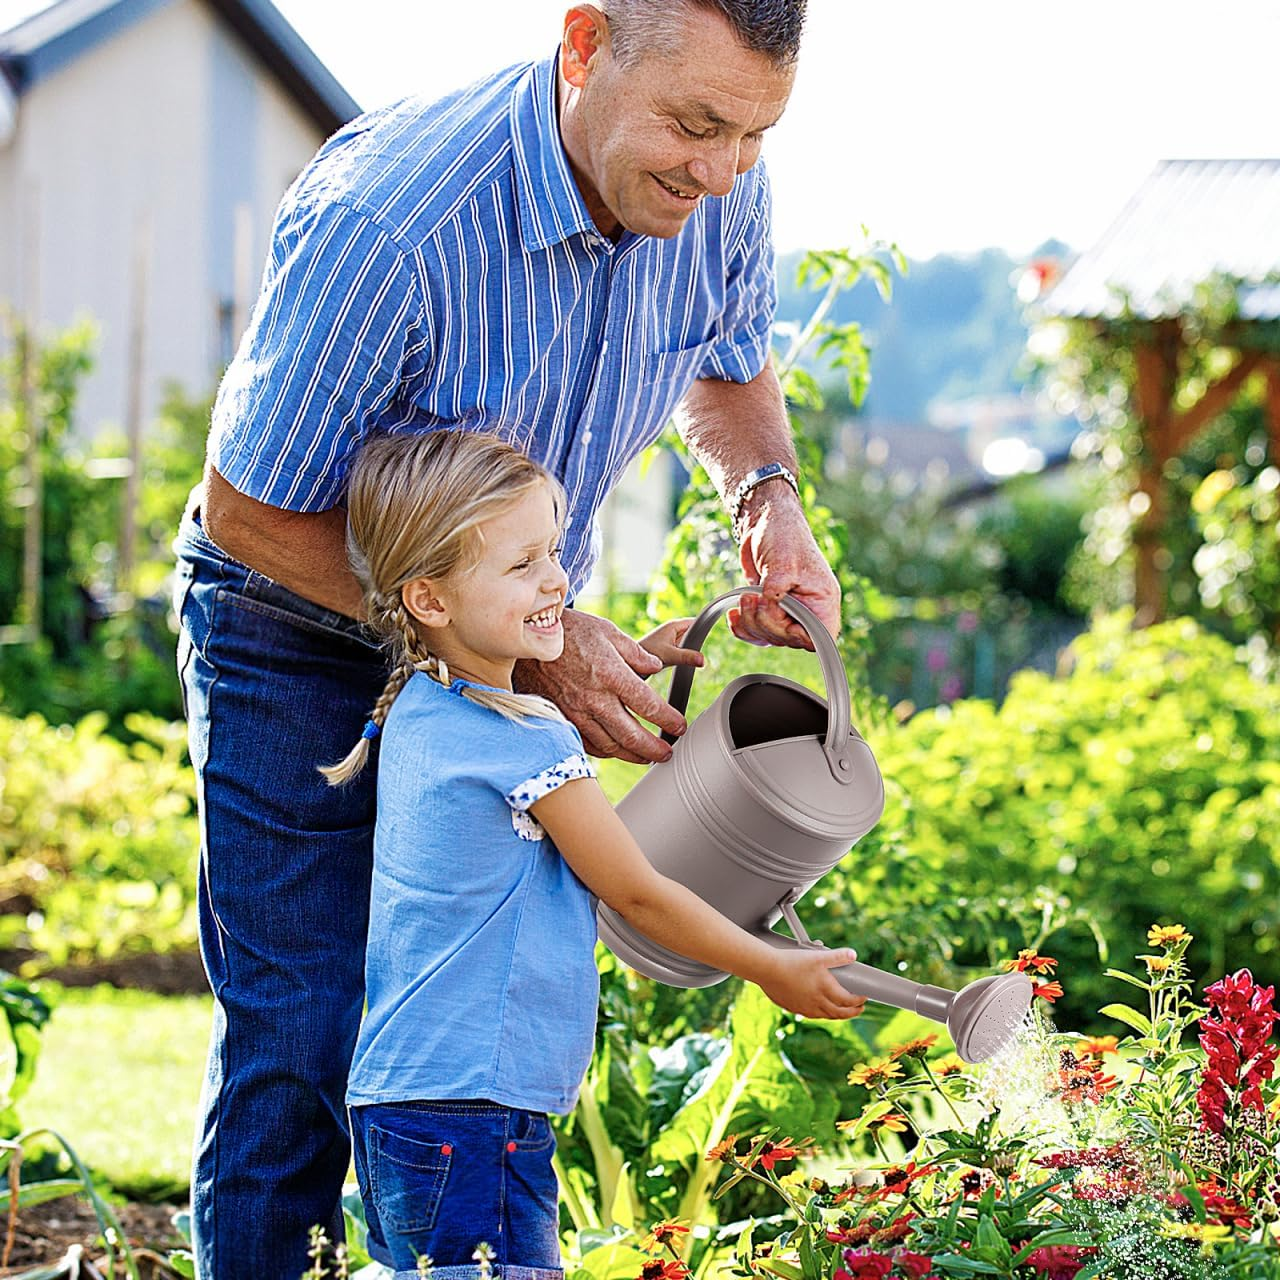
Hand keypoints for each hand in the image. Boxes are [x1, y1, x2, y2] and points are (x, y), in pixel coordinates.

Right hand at [514, 609, 691, 763]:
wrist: (526, 640)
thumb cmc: (568, 632)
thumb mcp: (607, 631)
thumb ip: (635, 652)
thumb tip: (654, 667)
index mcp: (612, 675)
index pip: (649, 706)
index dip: (668, 720)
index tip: (678, 726)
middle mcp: (595, 699)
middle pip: (632, 736)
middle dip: (654, 750)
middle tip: (667, 754)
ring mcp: (576, 713)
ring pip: (610, 746)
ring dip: (631, 756)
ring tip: (646, 757)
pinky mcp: (561, 719)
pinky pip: (586, 744)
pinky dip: (605, 752)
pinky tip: (615, 750)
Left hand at [637, 618, 705, 675]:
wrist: (632, 663)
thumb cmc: (647, 653)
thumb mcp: (670, 655)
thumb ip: (687, 657)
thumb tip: (703, 660)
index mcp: (673, 625)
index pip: (695, 622)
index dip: (704, 627)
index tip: (712, 636)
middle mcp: (672, 629)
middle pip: (693, 632)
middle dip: (698, 640)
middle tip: (702, 651)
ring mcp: (670, 639)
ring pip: (687, 642)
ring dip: (691, 649)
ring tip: (692, 657)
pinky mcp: (668, 647)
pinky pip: (682, 649)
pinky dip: (685, 654)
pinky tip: (685, 661)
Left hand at [732, 498, 841, 648]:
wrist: (767, 524)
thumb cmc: (785, 536)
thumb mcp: (784, 560)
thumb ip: (777, 585)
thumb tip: (769, 602)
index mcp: (822, 602)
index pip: (820, 638)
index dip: (800, 637)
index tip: (783, 620)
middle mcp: (808, 613)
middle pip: (788, 639)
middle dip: (766, 621)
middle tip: (753, 595)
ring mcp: (787, 614)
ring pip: (769, 638)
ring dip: (750, 622)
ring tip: (744, 597)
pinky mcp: (769, 611)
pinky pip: (755, 633)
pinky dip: (742, 628)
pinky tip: (734, 614)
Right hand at [756, 944, 865, 1019]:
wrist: (767, 969)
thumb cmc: (792, 961)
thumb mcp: (817, 955)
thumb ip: (837, 956)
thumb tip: (853, 954)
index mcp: (825, 990)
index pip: (848, 1001)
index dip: (859, 1000)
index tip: (864, 997)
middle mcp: (816, 1002)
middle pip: (839, 1013)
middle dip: (852, 1012)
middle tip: (859, 1009)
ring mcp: (804, 1007)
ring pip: (826, 1016)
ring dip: (837, 1015)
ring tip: (842, 1011)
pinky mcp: (793, 1007)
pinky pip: (812, 1015)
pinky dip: (821, 1014)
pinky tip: (820, 1009)